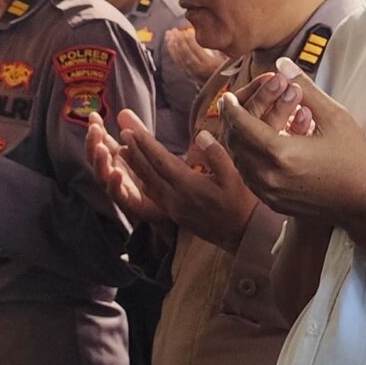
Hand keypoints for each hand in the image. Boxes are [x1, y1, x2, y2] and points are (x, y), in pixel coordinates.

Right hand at [86, 112, 168, 225]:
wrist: (178, 201)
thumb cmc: (159, 174)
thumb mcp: (148, 149)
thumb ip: (137, 131)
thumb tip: (123, 112)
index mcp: (117, 158)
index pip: (100, 142)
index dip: (95, 130)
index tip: (94, 116)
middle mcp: (114, 172)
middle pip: (96, 158)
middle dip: (92, 143)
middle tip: (95, 129)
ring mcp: (119, 188)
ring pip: (102, 176)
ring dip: (99, 162)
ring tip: (101, 148)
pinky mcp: (129, 204)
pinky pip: (117, 194)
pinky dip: (114, 183)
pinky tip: (116, 172)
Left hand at [117, 108, 259, 248]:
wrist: (242, 234)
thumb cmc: (241, 203)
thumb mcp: (234, 176)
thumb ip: (216, 154)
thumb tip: (200, 135)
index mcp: (189, 186)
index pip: (161, 161)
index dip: (145, 144)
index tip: (132, 130)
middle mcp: (176, 198)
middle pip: (149, 171)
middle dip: (135, 151)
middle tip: (123, 133)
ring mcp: (173, 208)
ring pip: (148, 184)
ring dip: (135, 166)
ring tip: (122, 150)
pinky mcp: (175, 215)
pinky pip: (154, 195)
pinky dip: (144, 181)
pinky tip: (140, 174)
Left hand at [163, 25, 226, 83]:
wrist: (223, 88)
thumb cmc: (226, 70)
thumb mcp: (227, 59)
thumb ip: (220, 48)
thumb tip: (215, 35)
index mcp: (209, 65)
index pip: (196, 50)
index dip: (190, 40)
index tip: (186, 31)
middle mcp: (199, 70)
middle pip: (185, 54)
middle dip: (179, 41)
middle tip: (174, 30)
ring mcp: (192, 73)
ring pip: (179, 58)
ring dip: (173, 45)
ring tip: (169, 35)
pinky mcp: (188, 74)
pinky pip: (178, 62)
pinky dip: (173, 52)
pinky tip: (170, 44)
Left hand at [212, 58, 365, 226]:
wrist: (362, 202)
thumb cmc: (353, 159)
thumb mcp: (335, 117)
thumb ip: (306, 88)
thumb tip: (283, 65)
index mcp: (281, 153)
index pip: (242, 125)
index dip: (232, 108)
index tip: (227, 96)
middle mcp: (269, 175)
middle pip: (235, 143)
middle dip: (232, 121)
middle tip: (233, 106)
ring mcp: (269, 192)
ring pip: (239, 161)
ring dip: (239, 140)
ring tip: (246, 123)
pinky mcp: (273, 201)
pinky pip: (249, 176)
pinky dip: (248, 158)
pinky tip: (258, 146)